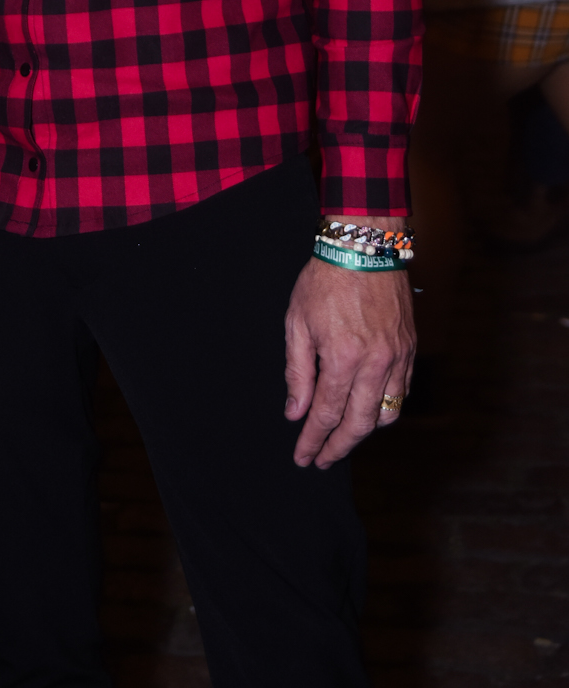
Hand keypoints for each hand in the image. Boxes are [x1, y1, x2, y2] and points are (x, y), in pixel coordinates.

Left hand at [284, 257, 415, 468]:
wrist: (363, 245)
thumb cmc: (325, 279)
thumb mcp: (297, 322)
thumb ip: (297, 372)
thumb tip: (295, 412)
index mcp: (343, 358)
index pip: (326, 414)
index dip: (313, 440)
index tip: (303, 456)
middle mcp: (375, 364)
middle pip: (359, 424)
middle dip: (338, 447)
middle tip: (322, 459)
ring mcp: (397, 358)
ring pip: (386, 414)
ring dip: (364, 432)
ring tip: (343, 437)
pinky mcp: (410, 349)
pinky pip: (402, 392)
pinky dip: (386, 409)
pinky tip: (369, 409)